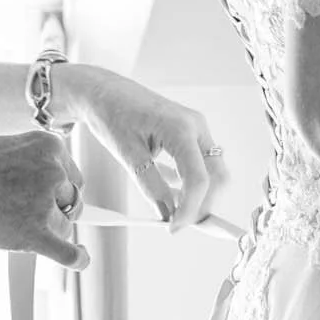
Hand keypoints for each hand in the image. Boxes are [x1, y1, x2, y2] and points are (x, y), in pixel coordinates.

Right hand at [0, 130, 88, 268]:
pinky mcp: (33, 233)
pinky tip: (79, 259)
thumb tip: (57, 195)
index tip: (43, 196)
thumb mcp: (7, 150)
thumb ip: (34, 167)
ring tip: (11, 223)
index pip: (71, 175)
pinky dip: (77, 259)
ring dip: (45, 230)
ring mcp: (43, 203)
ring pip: (64, 227)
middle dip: (54, 209)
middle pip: (72, 201)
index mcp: (49, 146)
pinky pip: (67, 252)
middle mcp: (53, 172)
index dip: (57, 189)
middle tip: (23, 211)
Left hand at [50, 64, 227, 232]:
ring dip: (198, 194)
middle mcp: (195, 126)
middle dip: (202, 204)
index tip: (174, 227)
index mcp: (180, 128)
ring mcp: (195, 128)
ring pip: (213, 170)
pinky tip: (172, 192)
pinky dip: (192, 182)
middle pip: (216, 176)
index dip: (190, 209)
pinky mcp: (190, 132)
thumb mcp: (128, 155)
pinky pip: (201, 162)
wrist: (103, 91)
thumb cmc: (112, 114)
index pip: (198, 179)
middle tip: (178, 223)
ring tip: (173, 209)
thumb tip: (167, 213)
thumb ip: (151, 186)